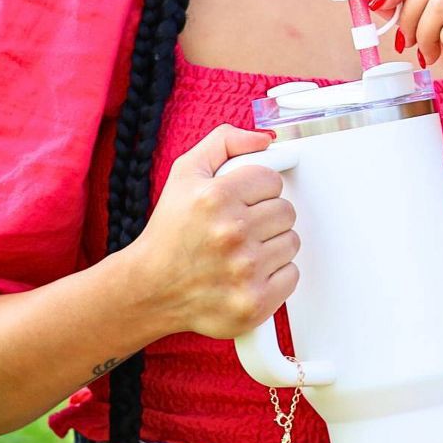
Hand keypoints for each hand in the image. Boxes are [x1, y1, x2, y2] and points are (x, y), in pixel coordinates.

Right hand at [130, 124, 300, 338]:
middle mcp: (232, 233)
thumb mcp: (185, 173)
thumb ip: (224, 144)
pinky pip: (292, 275)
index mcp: (215, 198)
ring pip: (291, 242)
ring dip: (272, 245)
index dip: (258, 190)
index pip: (272, 181)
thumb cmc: (170, 233)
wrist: (150, 289)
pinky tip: (249, 273)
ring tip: (243, 251)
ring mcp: (245, 271)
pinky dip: (276, 275)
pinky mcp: (255, 302)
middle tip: (241, 228)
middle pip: (286, 211)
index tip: (243, 202)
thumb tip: (266, 139)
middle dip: (266, 217)